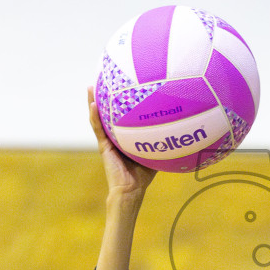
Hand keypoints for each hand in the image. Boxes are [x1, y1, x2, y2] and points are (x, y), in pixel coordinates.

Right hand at [90, 87, 154, 202]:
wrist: (131, 190)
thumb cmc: (143, 176)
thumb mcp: (154, 152)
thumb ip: (161, 140)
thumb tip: (179, 129)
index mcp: (124, 137)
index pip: (120, 116)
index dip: (118, 102)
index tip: (120, 86)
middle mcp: (113, 137)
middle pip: (107, 113)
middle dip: (104, 97)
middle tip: (103, 80)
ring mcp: (106, 141)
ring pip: (98, 118)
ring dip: (93, 102)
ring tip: (90, 87)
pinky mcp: (103, 147)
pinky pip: (98, 128)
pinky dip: (94, 116)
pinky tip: (93, 103)